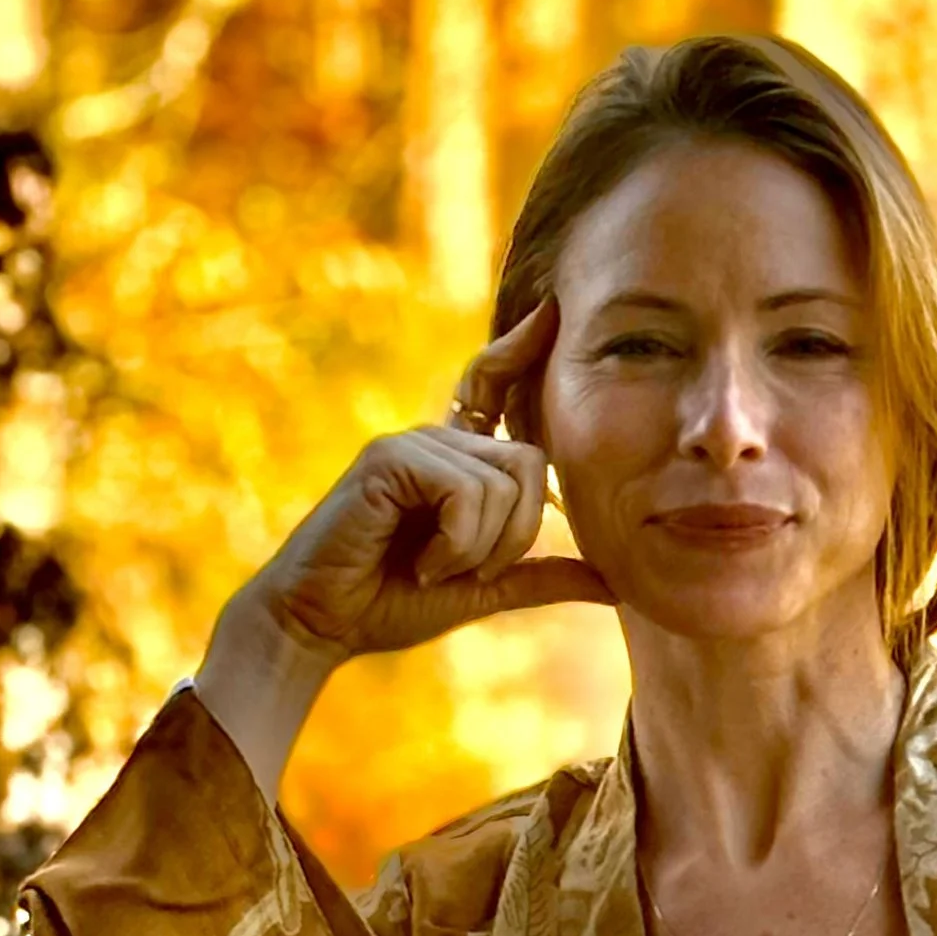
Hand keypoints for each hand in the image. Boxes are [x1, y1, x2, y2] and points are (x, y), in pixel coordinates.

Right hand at [237, 301, 612, 667]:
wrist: (322, 624)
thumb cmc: (390, 603)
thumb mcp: (482, 589)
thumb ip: (541, 578)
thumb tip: (613, 583)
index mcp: (456, 461)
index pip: (495, 389)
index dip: (523, 349)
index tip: (553, 311)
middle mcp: (436, 440)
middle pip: (531, 461)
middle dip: (516, 534)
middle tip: (467, 570)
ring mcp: (411, 442)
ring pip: (502, 484)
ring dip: (481, 548)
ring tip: (434, 568)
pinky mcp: (389, 458)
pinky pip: (466, 493)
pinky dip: (457, 543)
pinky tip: (422, 562)